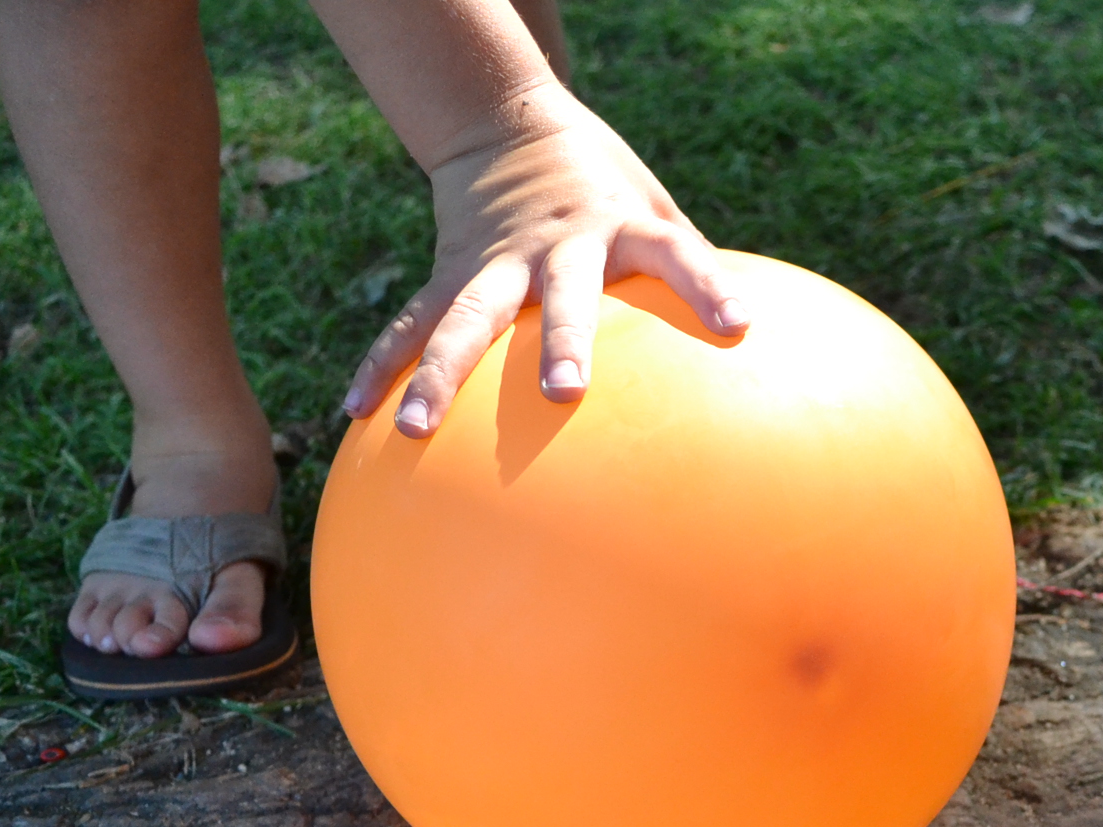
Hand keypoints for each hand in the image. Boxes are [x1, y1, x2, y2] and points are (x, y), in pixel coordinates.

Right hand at [342, 113, 748, 435]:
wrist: (506, 122)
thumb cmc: (605, 187)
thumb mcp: (654, 210)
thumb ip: (691, 271)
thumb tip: (745, 346)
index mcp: (622, 227)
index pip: (677, 251)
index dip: (707, 284)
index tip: (738, 322)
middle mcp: (559, 246)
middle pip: (562, 296)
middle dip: (564, 343)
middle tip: (565, 393)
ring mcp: (497, 260)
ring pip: (466, 320)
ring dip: (440, 375)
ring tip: (415, 427)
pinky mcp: (451, 271)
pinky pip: (412, 322)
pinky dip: (383, 363)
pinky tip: (358, 410)